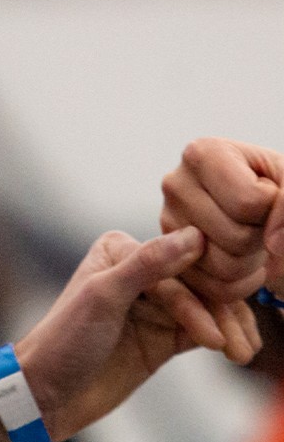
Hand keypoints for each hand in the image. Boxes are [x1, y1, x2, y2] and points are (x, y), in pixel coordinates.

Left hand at [13, 227, 259, 441]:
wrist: (49, 391)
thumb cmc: (66, 339)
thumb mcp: (104, 297)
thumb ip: (148, 265)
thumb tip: (193, 236)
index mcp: (119, 250)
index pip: (173, 265)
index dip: (201, 293)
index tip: (221, 321)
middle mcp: (138, 271)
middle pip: (195, 283)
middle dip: (221, 312)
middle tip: (239, 346)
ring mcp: (152, 305)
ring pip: (205, 307)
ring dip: (229, 326)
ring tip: (241, 354)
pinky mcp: (162, 336)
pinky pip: (202, 330)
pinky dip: (224, 337)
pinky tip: (238, 350)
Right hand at [161, 138, 283, 300]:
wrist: (261, 208)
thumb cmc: (275, 189)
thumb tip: (274, 243)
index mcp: (202, 153)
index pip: (248, 201)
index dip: (273, 207)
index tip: (267, 194)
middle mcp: (175, 184)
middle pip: (236, 237)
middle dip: (262, 237)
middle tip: (259, 221)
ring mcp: (168, 221)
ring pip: (224, 266)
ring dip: (253, 260)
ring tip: (250, 237)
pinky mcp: (170, 257)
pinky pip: (216, 288)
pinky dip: (242, 282)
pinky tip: (241, 257)